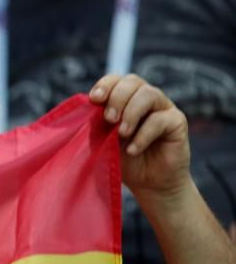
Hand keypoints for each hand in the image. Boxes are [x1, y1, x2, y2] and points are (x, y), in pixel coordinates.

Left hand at [89, 74, 190, 200]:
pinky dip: (143, 135)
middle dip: (117, 98)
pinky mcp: (177, 122)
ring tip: (121, 134)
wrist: (150, 183)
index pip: (116, 80)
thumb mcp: (104, 142)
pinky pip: (160, 120)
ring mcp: (162, 108)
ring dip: (131, 113)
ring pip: (148, 95)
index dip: (105, 85)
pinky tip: (133, 150)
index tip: (94, 99)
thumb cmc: (125, 161)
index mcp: (125, 99)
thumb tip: (87, 110)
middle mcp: (145, 99)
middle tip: (109, 120)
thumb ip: (97, 125)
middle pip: (132, 82)